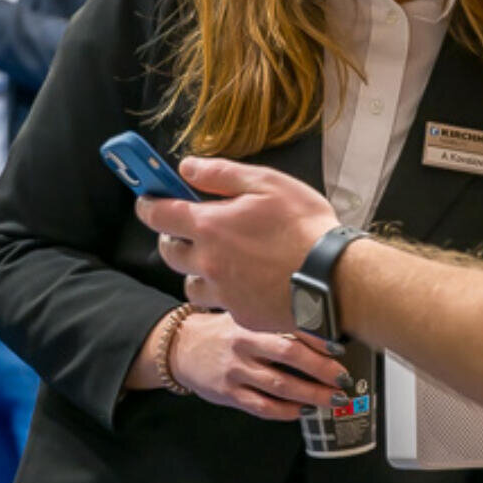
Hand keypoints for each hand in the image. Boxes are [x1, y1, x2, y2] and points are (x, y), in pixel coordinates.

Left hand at [138, 158, 339, 332]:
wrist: (334, 278)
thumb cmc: (305, 227)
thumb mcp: (267, 183)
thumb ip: (221, 174)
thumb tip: (187, 168)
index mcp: (209, 227)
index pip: (158, 215)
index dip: (148, 204)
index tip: (148, 199)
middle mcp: (208, 263)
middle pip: (168, 252)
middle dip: (172, 237)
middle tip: (190, 227)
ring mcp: (223, 293)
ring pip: (191, 282)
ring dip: (196, 269)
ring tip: (220, 257)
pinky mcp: (241, 314)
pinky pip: (220, 303)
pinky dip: (225, 291)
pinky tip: (247, 279)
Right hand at [170, 313, 348, 419]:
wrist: (181, 348)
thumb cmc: (222, 331)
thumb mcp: (244, 315)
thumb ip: (274, 320)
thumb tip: (320, 325)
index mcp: (251, 321)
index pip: (289, 326)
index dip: (318, 337)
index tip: (340, 346)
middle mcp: (244, 344)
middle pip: (289, 355)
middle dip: (321, 368)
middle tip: (343, 378)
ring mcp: (236, 371)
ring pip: (280, 386)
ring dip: (311, 394)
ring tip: (333, 399)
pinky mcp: (229, 394)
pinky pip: (262, 407)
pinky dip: (286, 411)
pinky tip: (302, 411)